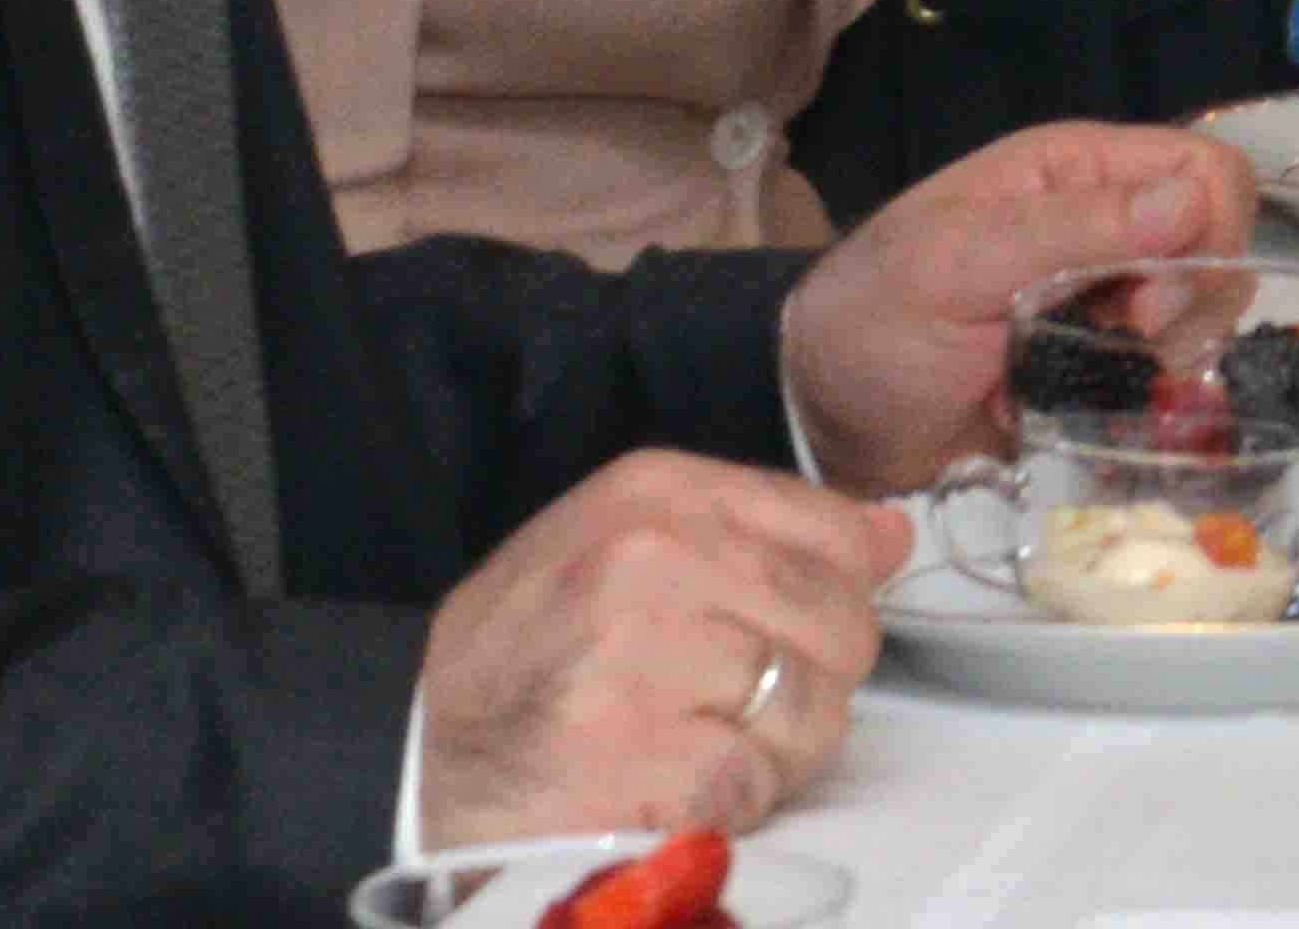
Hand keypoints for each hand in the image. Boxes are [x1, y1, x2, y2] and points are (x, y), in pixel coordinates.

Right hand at [410, 449, 906, 847]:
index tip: (785, 627)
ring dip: (774, 751)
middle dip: (808, 680)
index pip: (837, 530)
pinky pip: (754, 784)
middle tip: (734, 704)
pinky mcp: (636, 759)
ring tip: (698, 746)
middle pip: (841, 623)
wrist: (410, 751)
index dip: (836, 594)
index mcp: (656, 492)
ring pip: (813, 710)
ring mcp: (640, 657)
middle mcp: (651, 558)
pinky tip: (671, 789)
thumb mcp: (625, 545)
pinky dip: (729, 805)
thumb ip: (761, 530)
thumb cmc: (527, 653)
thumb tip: (888, 534)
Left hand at [772, 120, 1254, 492]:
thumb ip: (1072, 228)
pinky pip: (1170, 374)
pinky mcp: (1102, 364)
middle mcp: (1108, 224)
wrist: (823, 417)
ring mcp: (1108, 298)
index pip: (1207, 171)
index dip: (1206, 234)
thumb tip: (1191, 198)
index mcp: (1076, 172)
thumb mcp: (955, 265)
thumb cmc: (873, 322)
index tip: (1144, 306)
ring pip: (1207, 312)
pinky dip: (1149, 397)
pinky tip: (1090, 409)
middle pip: (1222, 245)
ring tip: (1093, 382)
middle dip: (1190, 305)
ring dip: (1170, 356)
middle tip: (1121, 345)